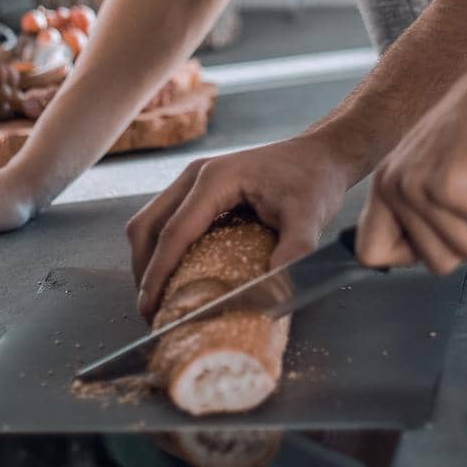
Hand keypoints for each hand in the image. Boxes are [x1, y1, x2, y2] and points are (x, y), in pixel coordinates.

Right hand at [128, 130, 355, 319]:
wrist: (321, 155)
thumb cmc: (314, 180)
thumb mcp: (310, 215)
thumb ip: (295, 249)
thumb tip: (275, 291)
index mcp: (217, 178)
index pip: (173, 233)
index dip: (157, 275)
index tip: (150, 310)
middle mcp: (197, 175)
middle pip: (147, 226)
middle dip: (145, 271)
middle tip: (153, 312)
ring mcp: (195, 180)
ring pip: (151, 222)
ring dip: (149, 261)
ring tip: (161, 299)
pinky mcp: (200, 190)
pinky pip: (167, 220)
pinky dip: (162, 250)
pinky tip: (176, 276)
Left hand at [356, 52, 466, 274]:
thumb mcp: (440, 167)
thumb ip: (429, 211)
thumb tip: (435, 256)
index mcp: (386, 181)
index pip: (371, 252)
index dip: (412, 255)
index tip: (443, 234)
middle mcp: (395, 185)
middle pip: (435, 263)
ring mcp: (420, 188)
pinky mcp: (452, 189)